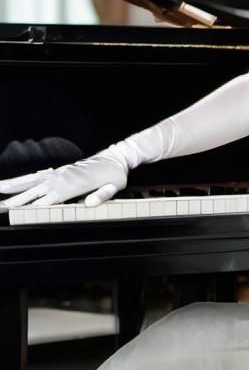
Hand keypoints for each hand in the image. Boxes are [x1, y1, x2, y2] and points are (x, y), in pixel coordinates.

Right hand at [0, 148, 127, 208]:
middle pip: (34, 192)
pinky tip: (11, 184)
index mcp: (74, 186)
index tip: (16, 212)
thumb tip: (90, 204)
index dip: (32, 207)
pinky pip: (37, 176)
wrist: (116, 157)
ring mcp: (59, 174)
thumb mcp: (115, 186)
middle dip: (15, 200)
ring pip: (31, 181)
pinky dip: (23, 180)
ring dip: (13, 186)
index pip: (49, 200)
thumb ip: (103, 195)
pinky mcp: (59, 171)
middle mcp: (62, 179)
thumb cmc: (116, 175)